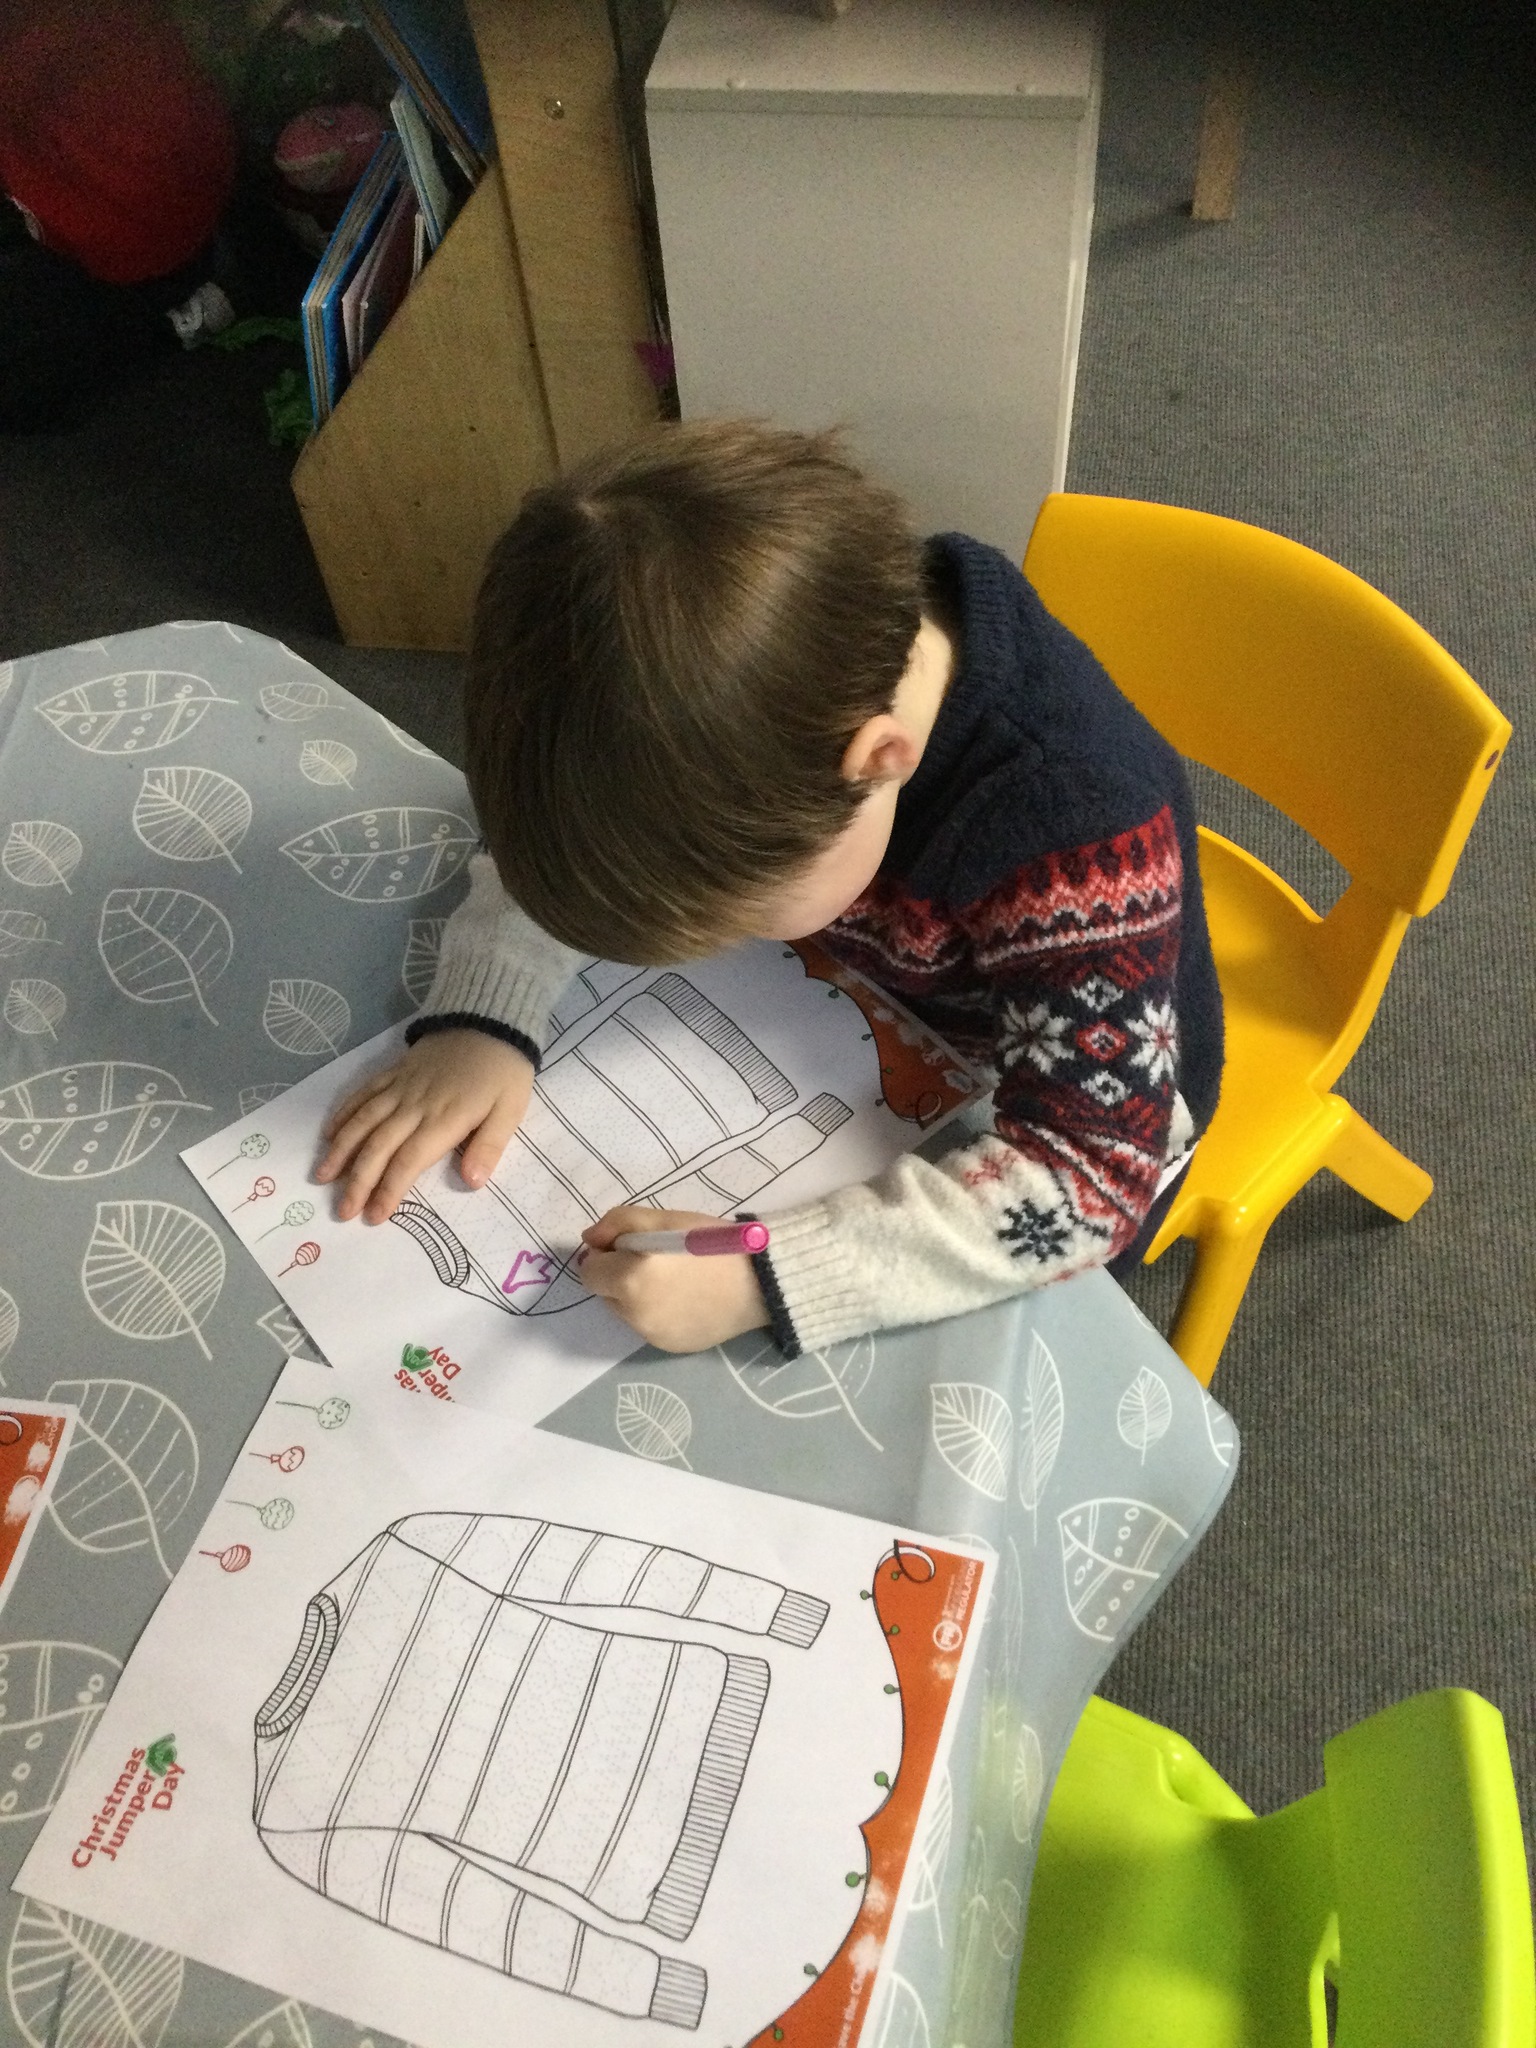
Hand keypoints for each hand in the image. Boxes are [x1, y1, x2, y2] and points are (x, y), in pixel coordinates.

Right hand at [315, 1031, 534, 1223]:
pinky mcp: (393, 1071)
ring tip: (321, 1177)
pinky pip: (362, 1093)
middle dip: (357, 1181)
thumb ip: (489, 1146)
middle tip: (342, 1211)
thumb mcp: (511, 1110)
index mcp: (444, 1119)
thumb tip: (472, 1182)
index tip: (374, 1216)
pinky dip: (343, 1113)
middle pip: (378, 1146)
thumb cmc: (503, 1072)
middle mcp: (414, 1105)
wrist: (490, 1019)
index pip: (408, 1161)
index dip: (389, 1189)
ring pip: (363, 1121)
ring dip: (340, 1150)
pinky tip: (328, 1134)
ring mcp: (400, 1087)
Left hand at [578, 1207, 769, 1353]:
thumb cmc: (712, 1242)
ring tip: (676, 1280)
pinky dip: (659, 1313)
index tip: (630, 1246)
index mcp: (630, 1278)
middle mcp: (636, 1313)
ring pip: (627, 1313)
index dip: (606, 1256)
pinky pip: (650, 1327)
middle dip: (620, 1277)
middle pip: (606, 1295)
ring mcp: (653, 1335)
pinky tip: (687, 1299)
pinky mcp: (671, 1347)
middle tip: (656, 1261)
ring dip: (638, 1296)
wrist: (761, 1280)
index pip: (589, 1273)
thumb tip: (589, 1239)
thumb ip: (618, 1223)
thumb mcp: (665, 1219)